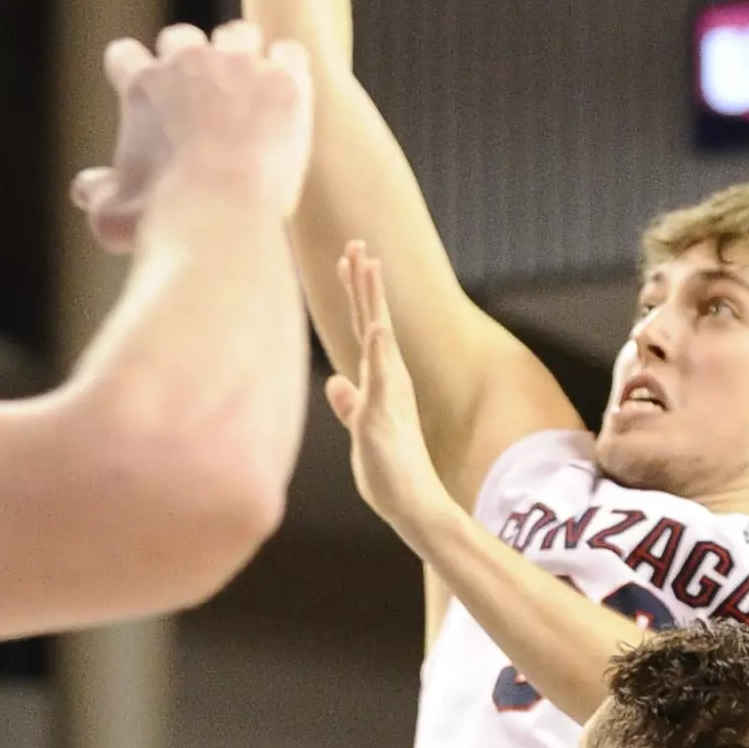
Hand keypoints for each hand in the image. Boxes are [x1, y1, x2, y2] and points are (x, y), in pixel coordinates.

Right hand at [70, 20, 312, 254]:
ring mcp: (241, 65)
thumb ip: (98, 194)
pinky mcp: (285, 81)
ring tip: (248, 84)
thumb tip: (84, 189)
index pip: (124, 55)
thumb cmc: (161, 220)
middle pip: (181, 38)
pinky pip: (289, 53)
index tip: (141, 89)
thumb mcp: (113, 213)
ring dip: (239, 53)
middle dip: (187, 59)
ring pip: (237, 34)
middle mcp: (189, 62)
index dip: (130, 70)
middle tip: (199, 90)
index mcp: (141, 84)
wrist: (222, 218)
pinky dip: (287, 69)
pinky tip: (287, 90)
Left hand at [324, 242, 456, 550]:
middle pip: (372, 319)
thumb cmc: (388, 472)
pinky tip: (378, 326)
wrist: (413, 505)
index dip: (356, 293)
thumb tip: (335, 383)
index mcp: (381, 380)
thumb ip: (349, 404)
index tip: (348, 258)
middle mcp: (388, 379)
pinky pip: (383, 377)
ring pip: (378, 335)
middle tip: (356, 242)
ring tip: (368, 262)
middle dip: (363, 280)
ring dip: (372, 299)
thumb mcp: (361, 430)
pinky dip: (380, 350)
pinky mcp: (385, 414)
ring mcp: (388, 393)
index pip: (364, 327)